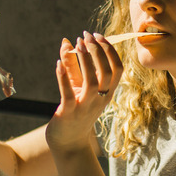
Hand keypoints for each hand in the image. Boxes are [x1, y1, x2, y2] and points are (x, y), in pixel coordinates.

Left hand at [46, 31, 122, 152]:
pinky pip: (68, 95)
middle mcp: (100, 99)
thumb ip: (72, 64)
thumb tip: (66, 41)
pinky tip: (58, 64)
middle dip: (98, 50)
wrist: (68, 141)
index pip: (117, 68)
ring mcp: (85, 107)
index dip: (110, 50)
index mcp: (107, 92)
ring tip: (77, 45)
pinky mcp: (69, 113)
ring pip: (92, 82)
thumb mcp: (77, 85)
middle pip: (107, 72)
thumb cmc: (75, 109)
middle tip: (85, 36)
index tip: (97, 35)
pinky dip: (63, 78)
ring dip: (85, 61)